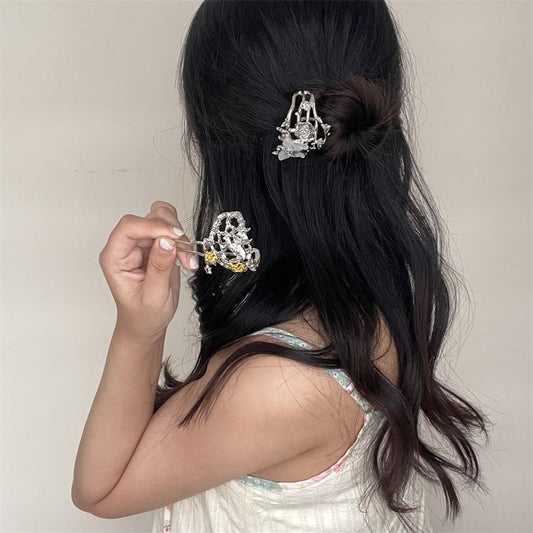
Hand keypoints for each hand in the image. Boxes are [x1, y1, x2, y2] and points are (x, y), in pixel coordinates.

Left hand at [98, 201, 196, 341]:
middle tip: (185, 255)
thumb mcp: (153, 296)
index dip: (153, 226)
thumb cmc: (143, 315)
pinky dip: (183, 241)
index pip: (129, 226)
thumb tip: (166, 241)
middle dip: (171, 233)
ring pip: (162, 219)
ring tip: (187, 260)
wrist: (147, 323)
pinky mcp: (156, 245)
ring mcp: (142, 244)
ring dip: (180, 237)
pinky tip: (186, 259)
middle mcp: (126, 247)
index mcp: (115, 257)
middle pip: (148, 218)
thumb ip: (159, 267)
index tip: (175, 236)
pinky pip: (172, 230)